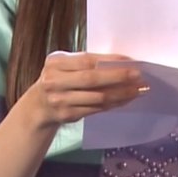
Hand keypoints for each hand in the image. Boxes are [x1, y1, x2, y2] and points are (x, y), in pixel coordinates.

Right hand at [25, 51, 147, 126]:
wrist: (38, 105)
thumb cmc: (58, 79)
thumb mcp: (64, 65)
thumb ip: (84, 63)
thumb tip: (120, 62)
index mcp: (56, 63)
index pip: (87, 61)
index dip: (109, 61)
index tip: (130, 61)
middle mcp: (55, 82)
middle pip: (92, 79)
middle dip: (118, 77)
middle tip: (139, 76)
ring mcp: (61, 100)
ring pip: (97, 97)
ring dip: (121, 94)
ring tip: (138, 90)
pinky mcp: (68, 115)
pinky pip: (97, 109)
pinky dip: (114, 104)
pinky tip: (126, 99)